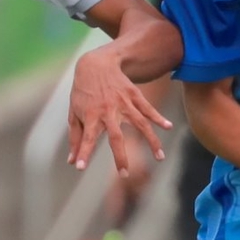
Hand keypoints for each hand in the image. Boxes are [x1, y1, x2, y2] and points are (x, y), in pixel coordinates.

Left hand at [67, 46, 171, 173]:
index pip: (86, 138)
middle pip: (116, 136)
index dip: (83, 152)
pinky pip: (148, 108)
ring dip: (151, 141)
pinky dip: (158, 117)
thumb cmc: (83, 92)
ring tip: (160, 158)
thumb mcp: (74, 113)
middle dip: (120, 156)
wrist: (96, 64)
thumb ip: (75, 138)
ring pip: (140, 124)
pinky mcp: (134, 95)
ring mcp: (123, 103)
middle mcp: (108, 111)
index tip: (80, 167)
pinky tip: (168, 127)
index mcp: (91, 115)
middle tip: (124, 175)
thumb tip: (71, 161)